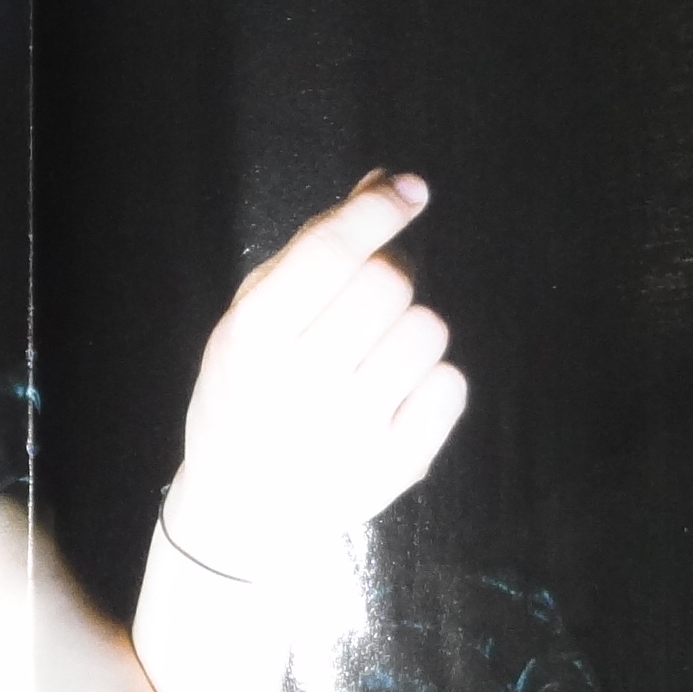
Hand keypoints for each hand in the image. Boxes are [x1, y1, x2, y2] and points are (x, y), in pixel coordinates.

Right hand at [159, 171, 469, 584]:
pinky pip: (451, 386)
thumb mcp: (251, 320)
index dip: (378, 210)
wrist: (242, 509)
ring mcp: (350, 433)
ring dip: (410, 328)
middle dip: (388, 276)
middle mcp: (299, 386)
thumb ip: (313, 248)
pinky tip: (396, 394)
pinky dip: (433, 379)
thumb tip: (385, 181)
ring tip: (376, 355)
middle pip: (387, 283)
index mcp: (251, 340)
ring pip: (427, 330)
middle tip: (368, 303)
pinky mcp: (394, 467)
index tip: (409, 192)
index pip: (330, 253)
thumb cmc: (247, 394)